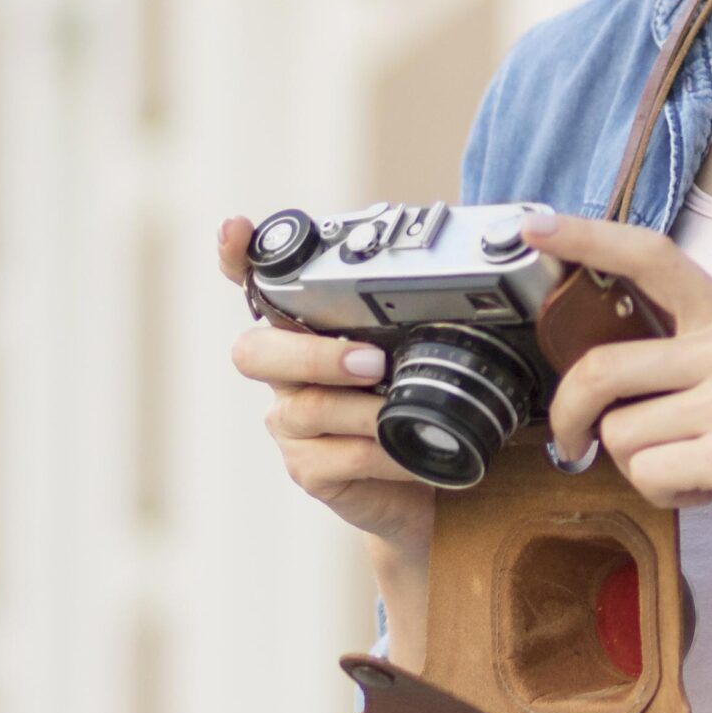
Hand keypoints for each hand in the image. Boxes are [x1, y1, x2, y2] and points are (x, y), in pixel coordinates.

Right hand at [218, 218, 435, 565]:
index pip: (257, 285)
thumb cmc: (417, 403)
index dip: (237, 258)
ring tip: (404, 413)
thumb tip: (475, 276)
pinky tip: (414, 454)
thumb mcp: (419, 351)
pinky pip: (341, 458)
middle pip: (255, 353)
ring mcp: (292, 424)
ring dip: (364, 410)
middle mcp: (287, 374)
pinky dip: (385, 455)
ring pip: (306, 408)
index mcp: (308, 329)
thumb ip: (418, 316)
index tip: (236, 228)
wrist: (429, 484)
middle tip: (372, 361)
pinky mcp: (308, 469)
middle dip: (312, 354)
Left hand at [529, 211, 711, 572]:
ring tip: (689, 463)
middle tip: (572, 440)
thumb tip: (588, 357)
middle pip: (602, 367)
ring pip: (620, 434)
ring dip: (640, 464)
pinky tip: (703, 488)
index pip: (650, 255)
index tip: (536, 224)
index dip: (589, 237)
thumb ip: (680, 349)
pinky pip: (647, 473)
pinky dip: (663, 493)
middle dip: (570, 414)